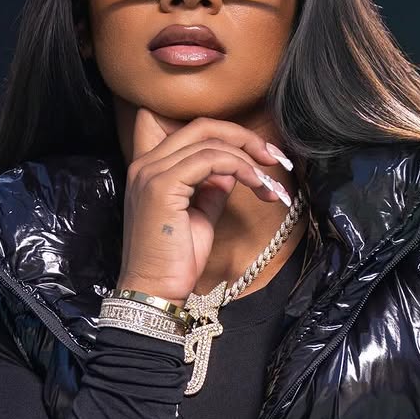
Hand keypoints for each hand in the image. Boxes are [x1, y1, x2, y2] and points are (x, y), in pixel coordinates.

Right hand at [117, 107, 289, 303]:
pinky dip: (240, 168)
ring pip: (209, 141)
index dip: (228, 134)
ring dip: (248, 158)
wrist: (155, 291)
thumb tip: (234, 170)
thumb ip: (213, 188)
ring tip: (269, 183)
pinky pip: (211, 160)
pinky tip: (256, 184)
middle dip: (244, 138)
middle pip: (202, 127)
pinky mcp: (162, 186)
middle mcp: (146, 164)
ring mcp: (151, 172)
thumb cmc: (175, 261)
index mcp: (151, 169)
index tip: (259, 154)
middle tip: (274, 158)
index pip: (191, 131)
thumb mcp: (200, 215)